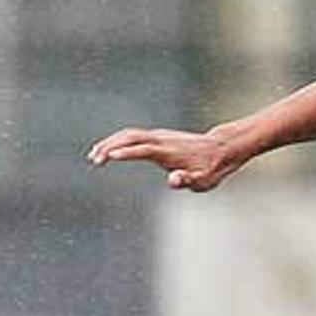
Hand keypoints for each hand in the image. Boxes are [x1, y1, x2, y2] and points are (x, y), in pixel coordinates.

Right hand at [86, 125, 248, 191]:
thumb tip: (173, 180)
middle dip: (110, 146)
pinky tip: (108, 151)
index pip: (144, 149)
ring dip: (110, 143)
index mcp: (169, 152)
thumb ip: (188, 181)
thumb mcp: (204, 181)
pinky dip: (118, 141)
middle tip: (95, 160)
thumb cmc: (211, 169)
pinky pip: (133, 136)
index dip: (127, 152)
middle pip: (131, 137)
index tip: (109, 157)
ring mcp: (159, 136)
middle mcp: (162, 140)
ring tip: (94, 157)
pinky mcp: (158, 137)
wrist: (221, 149)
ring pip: (129, 134)